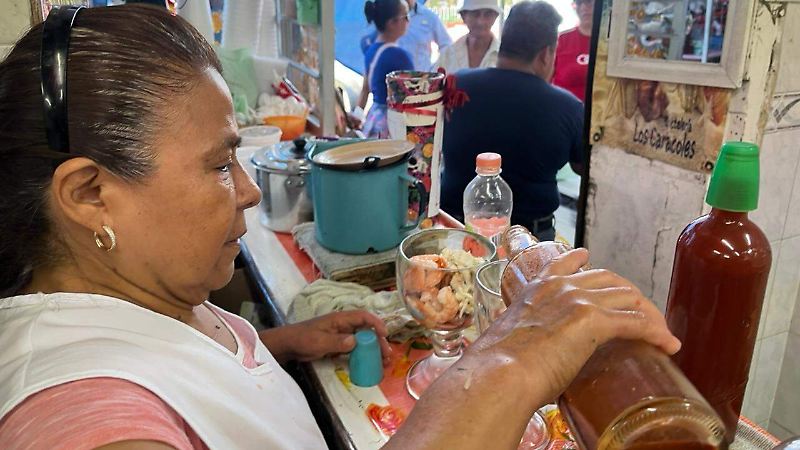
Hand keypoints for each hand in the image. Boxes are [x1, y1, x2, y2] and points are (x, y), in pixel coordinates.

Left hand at [267, 311, 391, 363]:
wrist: (288, 345)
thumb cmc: (303, 339)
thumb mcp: (319, 341)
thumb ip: (337, 342)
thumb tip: (355, 342)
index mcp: (340, 319)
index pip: (363, 316)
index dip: (376, 323)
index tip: (385, 334)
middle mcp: (343, 326)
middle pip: (366, 330)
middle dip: (378, 341)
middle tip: (387, 354)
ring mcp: (341, 336)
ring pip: (362, 341)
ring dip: (373, 350)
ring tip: (383, 362)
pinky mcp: (338, 345)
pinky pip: (355, 349)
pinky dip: (363, 356)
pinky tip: (369, 365)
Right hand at [468, 248, 680, 404]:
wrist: (500, 372)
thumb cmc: (498, 367)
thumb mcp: (510, 342)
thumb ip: (523, 341)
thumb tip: (523, 364)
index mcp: (537, 288)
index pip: (566, 262)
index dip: (582, 262)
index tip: (588, 258)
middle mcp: (561, 287)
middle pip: (610, 279)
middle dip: (630, 296)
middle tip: (643, 316)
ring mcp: (579, 300)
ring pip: (629, 298)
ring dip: (649, 315)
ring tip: (660, 334)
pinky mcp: (595, 321)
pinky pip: (637, 322)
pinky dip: (656, 333)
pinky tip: (667, 345)